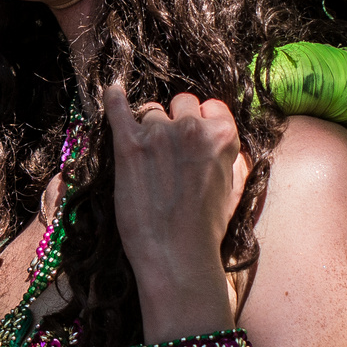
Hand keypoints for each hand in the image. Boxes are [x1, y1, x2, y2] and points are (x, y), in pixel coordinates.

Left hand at [104, 82, 248, 341]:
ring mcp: (159, 134)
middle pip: (181, 103)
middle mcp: (193, 128)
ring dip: (149, 130)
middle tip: (169, 151)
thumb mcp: (234, 187)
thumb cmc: (207, 229)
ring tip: (148, 161)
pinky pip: (118, 108)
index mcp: (223, 136)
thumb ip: (229, 155)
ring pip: (151, 113)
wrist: (178, 256)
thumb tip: (219, 136)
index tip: (193, 136)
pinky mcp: (129, 145)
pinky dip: (114, 98)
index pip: (210, 106)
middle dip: (176, 121)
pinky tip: (112, 90)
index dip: (200, 120)